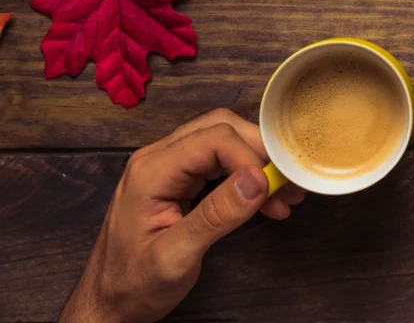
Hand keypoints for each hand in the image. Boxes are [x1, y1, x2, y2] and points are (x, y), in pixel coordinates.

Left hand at [60, 109, 306, 322]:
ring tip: (285, 195)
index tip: (272, 188)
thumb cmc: (133, 284)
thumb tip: (257, 179)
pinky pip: (219, 163)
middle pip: (221, 129)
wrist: (108, 302)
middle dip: (260, 152)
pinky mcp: (179, 180)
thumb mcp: (175, 257)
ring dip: (257, 163)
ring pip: (223, 142)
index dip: (250, 157)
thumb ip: (216, 216)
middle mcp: (159, 160)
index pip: (214, 138)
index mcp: (152, 172)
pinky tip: (266, 201)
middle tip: (287, 183)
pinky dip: (247, 177)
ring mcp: (168, 168)